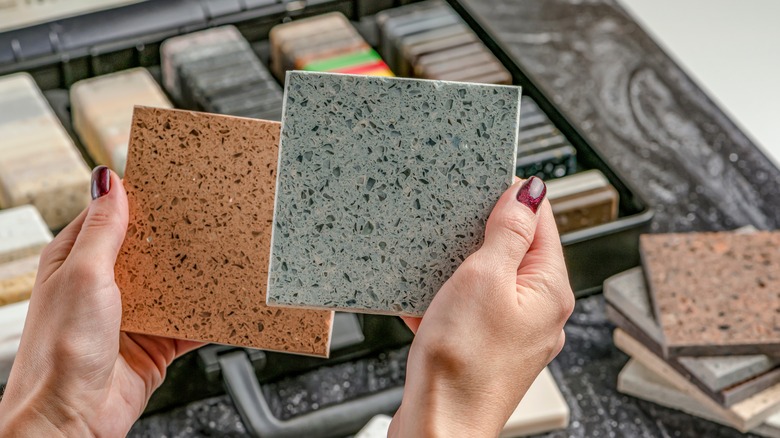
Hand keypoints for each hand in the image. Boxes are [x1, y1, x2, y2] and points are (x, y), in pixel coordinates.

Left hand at [0, 166, 202, 436]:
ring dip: (197, 274)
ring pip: (175, 282)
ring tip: (226, 253)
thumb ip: (104, 229)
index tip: (172, 181)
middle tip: (212, 214)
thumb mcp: (84, 275)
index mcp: (77, 259)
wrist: (74, 418)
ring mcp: (133, 313)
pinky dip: (210, 312)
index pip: (112, 214)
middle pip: (150, 247)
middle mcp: (104, 284)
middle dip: (178, 235)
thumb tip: (108, 179)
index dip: (140, 197)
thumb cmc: (61, 352)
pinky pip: (191, 319)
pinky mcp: (156, 340)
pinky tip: (227, 300)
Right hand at [390, 177, 573, 436]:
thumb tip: (530, 191)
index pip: (542, 222)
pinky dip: (448, 301)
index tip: (484, 185)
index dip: (514, 198)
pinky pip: (470, 309)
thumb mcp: (484, 278)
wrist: (439, 425)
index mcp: (550, 290)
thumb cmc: (463, 363)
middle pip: (515, 250)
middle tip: (452, 228)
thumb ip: (509, 231)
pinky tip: (427, 306)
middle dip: (480, 235)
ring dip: (459, 270)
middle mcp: (540, 311)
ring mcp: (514, 332)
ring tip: (436, 273)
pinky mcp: (487, 348)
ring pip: (488, 280)